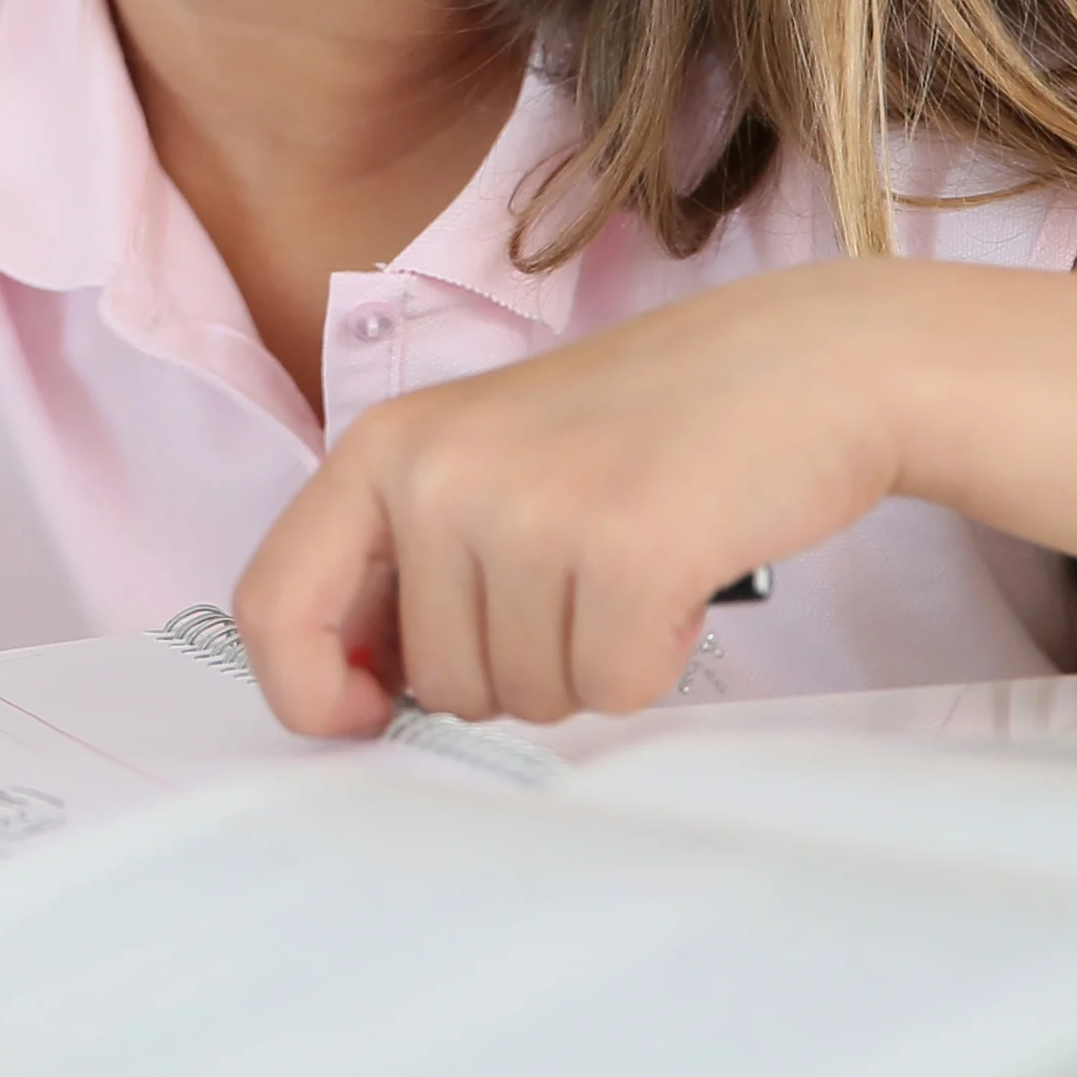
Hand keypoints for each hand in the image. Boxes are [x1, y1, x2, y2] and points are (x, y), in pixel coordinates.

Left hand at [229, 264, 914, 730]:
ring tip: (632, 559)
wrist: (805, 363)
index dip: (310, 691)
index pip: (270, 606)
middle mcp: (436, 473)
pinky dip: (654, 658)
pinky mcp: (624, 552)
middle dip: (515, 665)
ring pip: (524, 695)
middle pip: (434, 683)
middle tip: (583, 574)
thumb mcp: (487, 462)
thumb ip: (409, 560)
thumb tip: (355, 693)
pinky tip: (679, 575)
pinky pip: (611, 688)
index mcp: (385, 448)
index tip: (371, 713)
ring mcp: (527, 510)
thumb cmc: (646, 428)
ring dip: (589, 659)